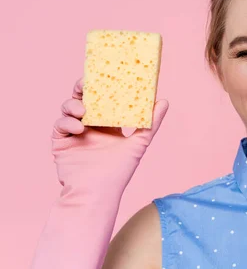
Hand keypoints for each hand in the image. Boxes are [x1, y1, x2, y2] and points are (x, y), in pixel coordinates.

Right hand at [52, 77, 168, 193]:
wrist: (96, 194)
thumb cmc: (118, 172)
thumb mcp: (138, 144)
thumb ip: (150, 123)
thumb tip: (164, 100)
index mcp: (108, 124)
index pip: (105, 99)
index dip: (104, 86)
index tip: (107, 73)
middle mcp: (91, 125)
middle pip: (84, 98)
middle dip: (83, 88)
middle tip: (87, 83)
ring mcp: (74, 132)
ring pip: (69, 108)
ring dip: (74, 105)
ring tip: (84, 110)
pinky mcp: (61, 141)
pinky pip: (60, 124)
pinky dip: (67, 123)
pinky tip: (79, 128)